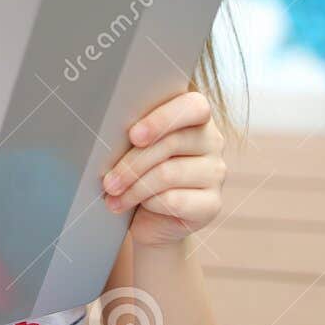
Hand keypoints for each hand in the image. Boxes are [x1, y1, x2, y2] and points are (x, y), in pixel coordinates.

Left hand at [100, 91, 225, 246]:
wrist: (149, 218)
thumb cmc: (138, 172)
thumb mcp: (136, 146)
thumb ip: (136, 131)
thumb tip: (112, 129)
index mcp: (195, 116)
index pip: (193, 106)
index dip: (162, 119)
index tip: (133, 136)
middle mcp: (212, 141)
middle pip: (171, 143)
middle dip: (132, 163)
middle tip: (109, 180)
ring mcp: (216, 172)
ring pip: (168, 173)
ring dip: (134, 187)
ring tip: (113, 196)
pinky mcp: (212, 203)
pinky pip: (175, 200)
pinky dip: (149, 203)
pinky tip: (136, 207)